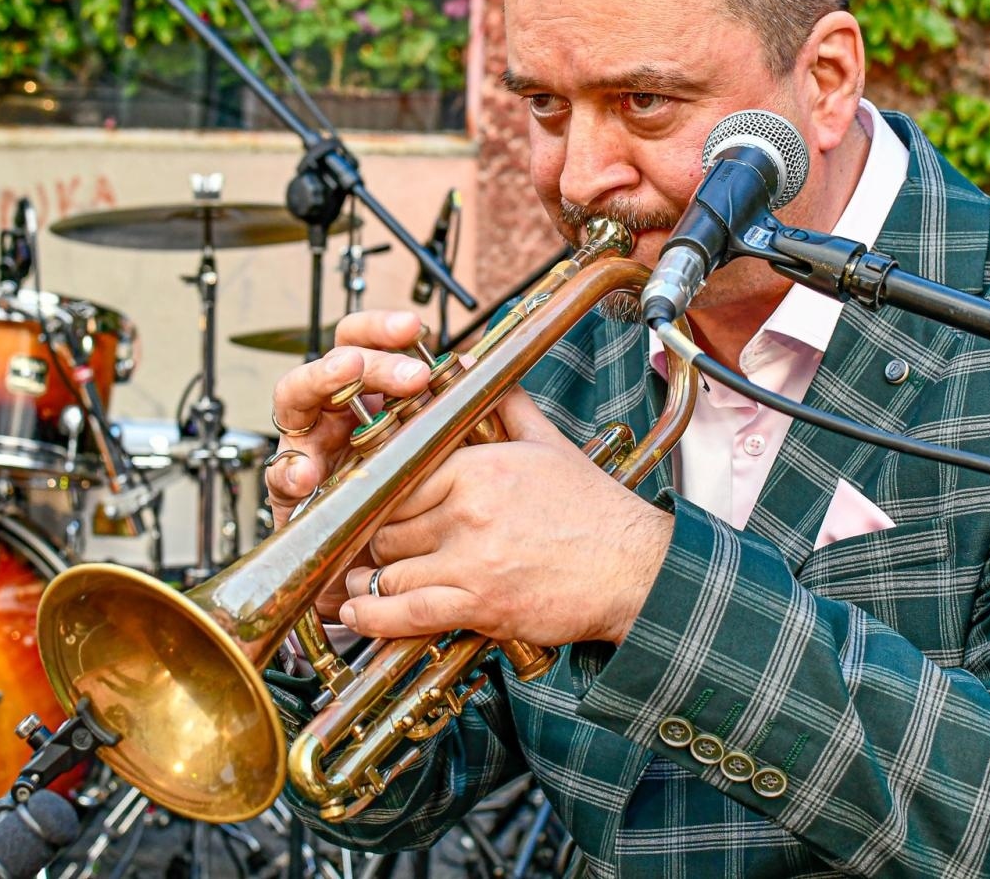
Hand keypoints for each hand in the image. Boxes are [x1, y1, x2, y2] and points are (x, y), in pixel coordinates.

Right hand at [267, 310, 430, 618]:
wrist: (379, 576)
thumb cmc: (410, 509)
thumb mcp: (439, 460)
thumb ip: (455, 418)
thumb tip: (485, 373)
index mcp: (368, 397)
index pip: (368, 343)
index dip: (385, 329)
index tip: (418, 327)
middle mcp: (334, 411)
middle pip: (336, 360)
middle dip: (371, 358)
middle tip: (411, 374)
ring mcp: (307, 443)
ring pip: (298, 393)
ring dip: (321, 379)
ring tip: (345, 375)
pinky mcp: (288, 487)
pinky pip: (281, 469)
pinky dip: (291, 468)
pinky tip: (307, 473)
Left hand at [337, 389, 672, 646]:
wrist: (634, 567)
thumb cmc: (594, 510)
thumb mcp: (548, 443)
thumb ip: (507, 406)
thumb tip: (483, 370)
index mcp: (476, 467)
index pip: (397, 480)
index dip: (376, 499)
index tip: (366, 510)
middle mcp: (467, 509)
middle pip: (387, 526)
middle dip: (374, 542)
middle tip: (363, 551)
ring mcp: (471, 558)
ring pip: (390, 571)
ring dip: (369, 583)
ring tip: (356, 586)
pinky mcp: (479, 603)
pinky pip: (407, 612)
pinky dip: (374, 619)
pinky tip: (357, 616)